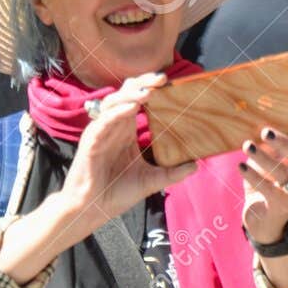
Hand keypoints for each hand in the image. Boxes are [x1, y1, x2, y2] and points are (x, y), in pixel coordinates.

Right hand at [58, 73, 195, 232]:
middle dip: (142, 83)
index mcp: (125, 130)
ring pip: (113, 103)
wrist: (93, 209)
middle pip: (125, 94)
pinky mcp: (91, 142)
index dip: (149, 87)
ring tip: (149, 91)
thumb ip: (172, 173)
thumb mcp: (151, 181)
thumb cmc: (116, 193)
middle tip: (162, 78)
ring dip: (131, 95)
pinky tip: (131, 108)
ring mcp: (100, 132)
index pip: (136, 99)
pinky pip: (103, 122)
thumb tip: (196, 165)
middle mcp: (113, 126)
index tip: (169, 81)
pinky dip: (117, 112)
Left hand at [239, 112, 287, 244]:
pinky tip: (241, 166)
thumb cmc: (271, 181)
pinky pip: (267, 188)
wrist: (265, 219)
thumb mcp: (274, 161)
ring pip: (282, 173)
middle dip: (284, 143)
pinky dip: (252, 176)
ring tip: (247, 146)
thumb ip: (273, 148)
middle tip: (265, 131)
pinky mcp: (281, 206)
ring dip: (263, 158)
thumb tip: (262, 132)